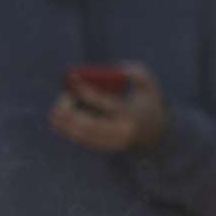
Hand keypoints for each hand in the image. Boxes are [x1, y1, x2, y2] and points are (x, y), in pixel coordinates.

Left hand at [50, 62, 168, 152]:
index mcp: (131, 114)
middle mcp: (121, 131)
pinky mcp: (103, 147)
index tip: (74, 79)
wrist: (155, 132)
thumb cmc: (147, 103)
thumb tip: (118, 68)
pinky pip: (81, 140)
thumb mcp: (149, 86)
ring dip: (65, 121)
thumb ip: (136, 73)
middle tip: (64, 95)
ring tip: (59, 106)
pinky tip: (62, 118)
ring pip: (81, 135)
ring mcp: (111, 142)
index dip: (86, 91)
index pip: (105, 103)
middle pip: (89, 125)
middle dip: (71, 111)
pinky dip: (69, 129)